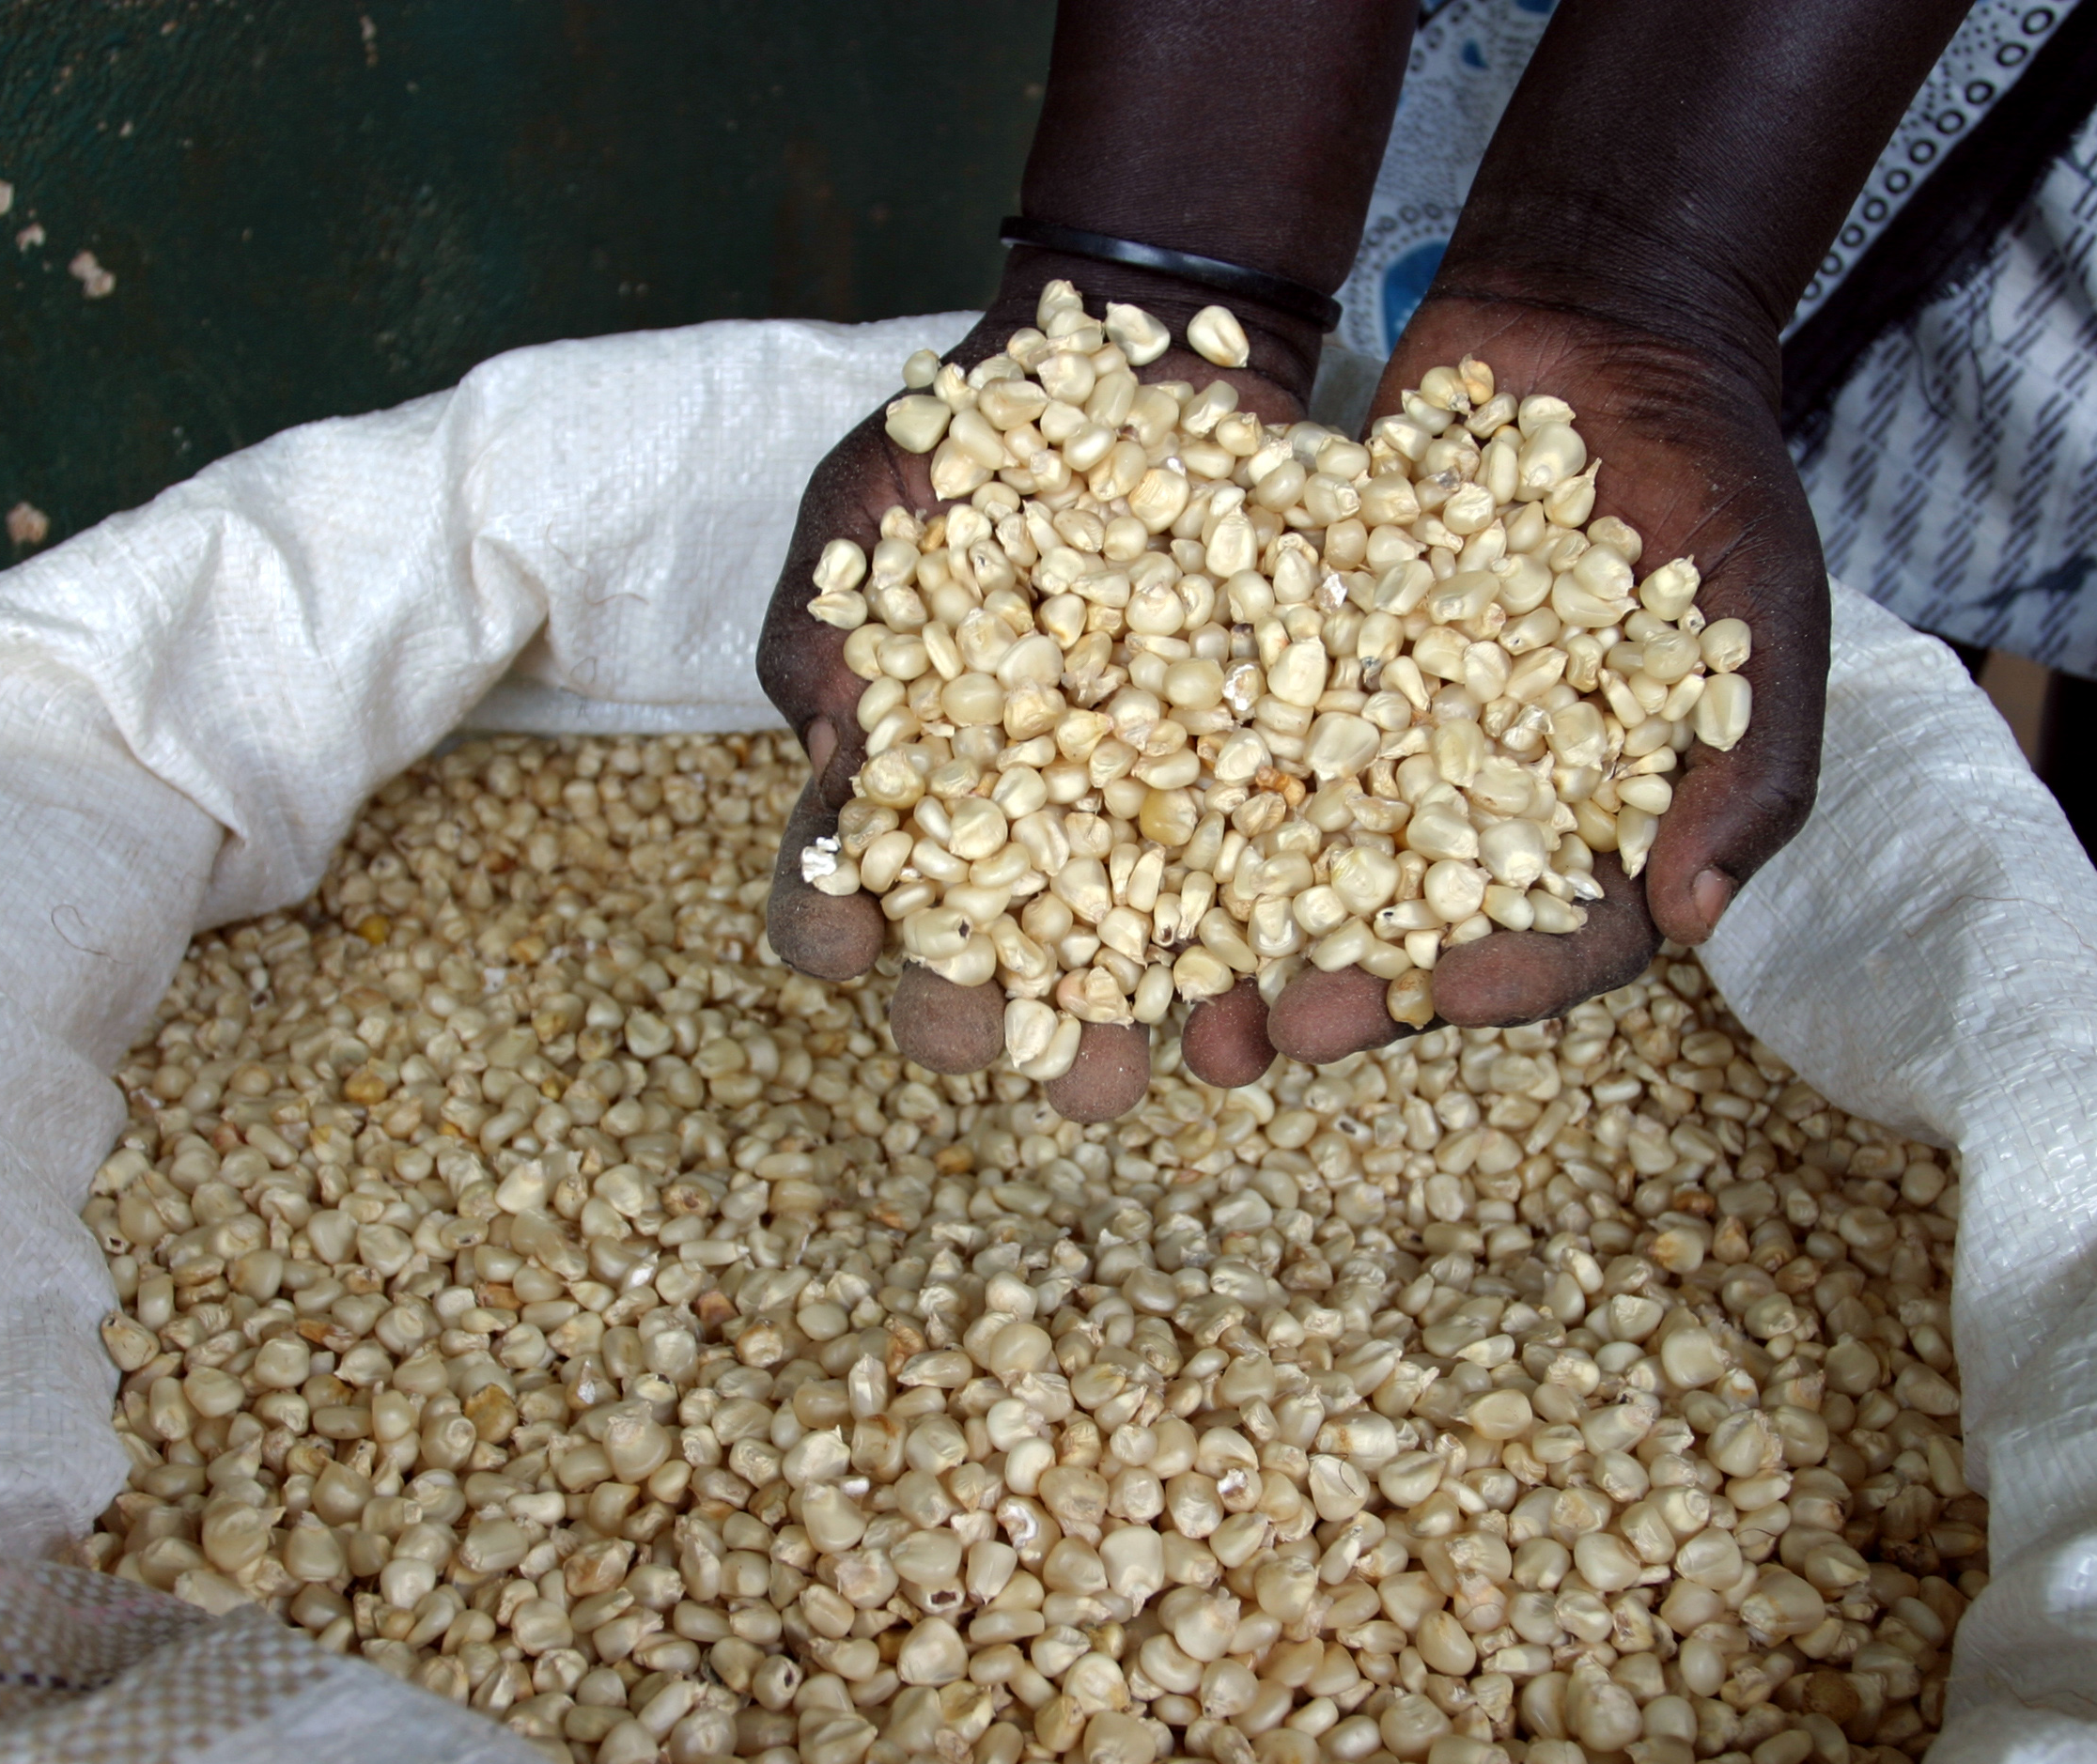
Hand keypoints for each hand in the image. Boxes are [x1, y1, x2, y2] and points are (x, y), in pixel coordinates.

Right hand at [756, 256, 1320, 1121]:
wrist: (1147, 352)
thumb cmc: (980, 437)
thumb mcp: (872, 503)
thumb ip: (830, 619)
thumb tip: (823, 736)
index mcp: (902, 777)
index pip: (835, 876)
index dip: (824, 921)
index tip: (837, 944)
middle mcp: (1015, 824)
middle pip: (980, 956)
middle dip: (979, 1018)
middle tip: (991, 1050)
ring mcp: (1137, 814)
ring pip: (1125, 956)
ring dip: (1122, 1031)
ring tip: (1139, 1077)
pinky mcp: (1253, 786)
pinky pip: (1263, 891)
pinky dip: (1266, 959)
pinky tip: (1274, 1010)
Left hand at [1183, 290, 1827, 1078]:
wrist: (1597, 326)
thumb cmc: (1715, 469)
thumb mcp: (1766, 603)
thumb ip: (1753, 762)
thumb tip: (1699, 921)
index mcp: (1595, 820)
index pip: (1559, 934)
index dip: (1507, 979)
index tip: (1444, 1003)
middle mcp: (1478, 798)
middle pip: (1408, 926)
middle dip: (1341, 992)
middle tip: (1267, 1045)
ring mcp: (1383, 733)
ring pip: (1305, 856)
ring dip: (1240, 936)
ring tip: (1174, 1000)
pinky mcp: (1305, 659)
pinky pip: (1239, 730)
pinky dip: (1187, 780)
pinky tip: (1120, 823)